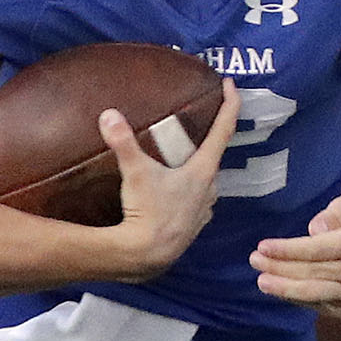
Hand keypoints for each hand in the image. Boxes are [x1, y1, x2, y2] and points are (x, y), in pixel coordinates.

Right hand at [100, 81, 234, 281]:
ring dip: (199, 168)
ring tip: (183, 160)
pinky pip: (197, 201)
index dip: (230, 104)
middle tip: (198, 125)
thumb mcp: (135, 173)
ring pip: (207, 181)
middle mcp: (209, 189)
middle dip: (209, 139)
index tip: (231, 84)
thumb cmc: (147, 213)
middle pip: (215, 156)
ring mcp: (203, 210)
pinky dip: (190, 191)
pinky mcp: (193, 226)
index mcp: (202, 171)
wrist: (146, 256)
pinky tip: (175, 193)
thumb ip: (123, 142)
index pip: (223, 130)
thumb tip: (109, 114)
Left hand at [252, 192, 340, 315]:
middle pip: (314, 272)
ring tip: (262, 280)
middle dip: (280, 267)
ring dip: (285, 288)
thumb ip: (335, 213)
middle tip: (255, 260)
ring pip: (315, 293)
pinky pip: (317, 305)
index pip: (320, 248)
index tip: (264, 246)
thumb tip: (315, 229)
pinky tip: (278, 288)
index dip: (289, 249)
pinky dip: (295, 298)